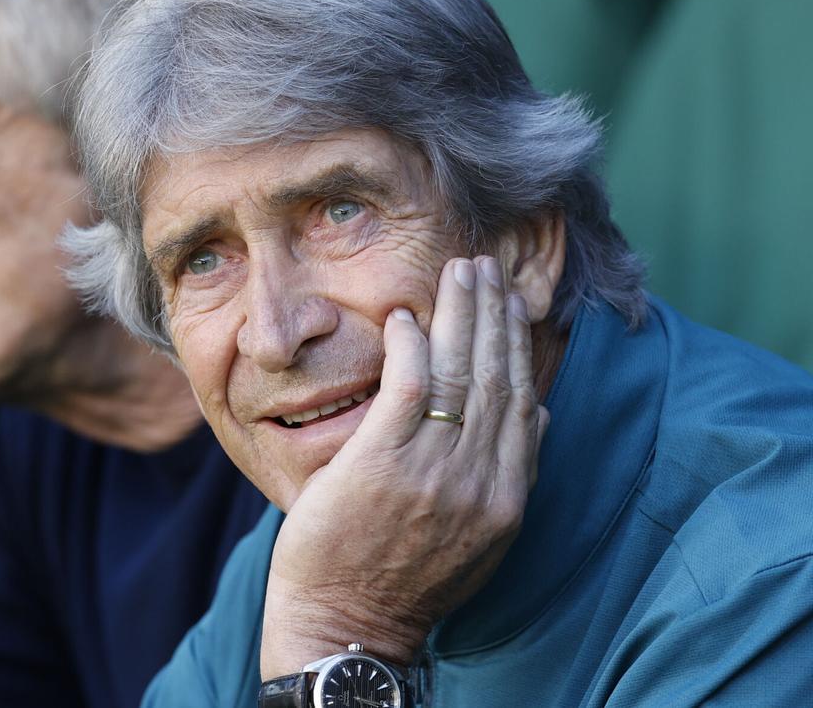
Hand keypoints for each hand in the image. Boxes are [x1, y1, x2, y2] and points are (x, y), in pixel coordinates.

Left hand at [260, 256, 547, 677]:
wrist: (350, 624)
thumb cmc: (404, 579)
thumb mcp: (479, 538)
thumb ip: (507, 476)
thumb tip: (539, 415)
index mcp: (506, 497)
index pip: (522, 402)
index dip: (518, 346)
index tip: (512, 305)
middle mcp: (480, 480)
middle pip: (496, 377)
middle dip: (494, 314)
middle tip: (486, 266)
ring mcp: (433, 470)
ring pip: (459, 374)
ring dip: (460, 314)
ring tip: (459, 272)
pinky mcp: (382, 462)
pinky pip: (409, 388)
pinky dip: (412, 347)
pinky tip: (405, 317)